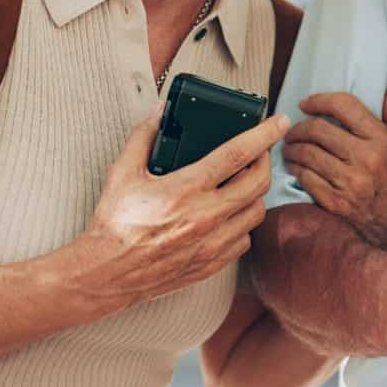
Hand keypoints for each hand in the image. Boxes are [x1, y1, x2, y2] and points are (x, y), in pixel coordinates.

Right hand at [75, 114, 290, 311]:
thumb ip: (143, 137)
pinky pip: (245, 239)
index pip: (237, 154)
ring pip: (257, 212)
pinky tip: (230, 215)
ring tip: (245, 182)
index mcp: (186, 190)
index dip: (264, 134)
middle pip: (259, 182)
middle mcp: (205, 217)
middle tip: (259, 152)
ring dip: (256, 193)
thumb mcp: (122, 173)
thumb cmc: (115, 225)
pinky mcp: (213, 263)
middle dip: (266, 161)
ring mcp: (213, 242)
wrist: (108, 273)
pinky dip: (243, 223)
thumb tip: (159, 113)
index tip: (278, 122)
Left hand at [284, 83, 386, 249]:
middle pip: (318, 129)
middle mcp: (365, 158)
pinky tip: (294, 167)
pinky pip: (306, 177)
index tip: (306, 103)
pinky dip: (295, 169)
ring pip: (307, 153)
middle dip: (299, 127)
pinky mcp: (336, 202)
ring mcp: (349, 181)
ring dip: (292, 148)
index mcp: (382, 140)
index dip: (319, 100)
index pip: (343, 106)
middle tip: (292, 130)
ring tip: (289, 147)